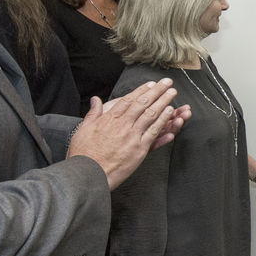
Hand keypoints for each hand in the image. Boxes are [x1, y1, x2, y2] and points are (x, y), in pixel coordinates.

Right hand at [67, 79, 182, 190]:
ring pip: (151, 115)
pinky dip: (163, 121)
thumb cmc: (84, 154)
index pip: (128, 100)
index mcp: (109, 119)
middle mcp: (122, 125)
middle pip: (142, 103)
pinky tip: (170, 113)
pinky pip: (154, 132)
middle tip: (167, 82)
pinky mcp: (139, 149)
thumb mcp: (83, 129)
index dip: (141, 90)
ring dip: (163, 102)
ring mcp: (132, 136)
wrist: (87, 173)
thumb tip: (95, 100)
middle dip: (156, 91)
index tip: (151, 84)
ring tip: (172, 93)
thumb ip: (93, 113)